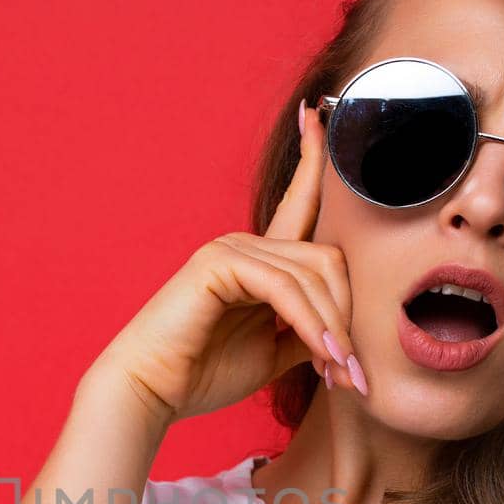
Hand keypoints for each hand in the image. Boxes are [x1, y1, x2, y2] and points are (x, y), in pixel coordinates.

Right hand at [91, 99, 364, 429]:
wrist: (152, 392)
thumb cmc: (203, 375)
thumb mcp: (273, 351)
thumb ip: (307, 333)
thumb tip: (346, 336)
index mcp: (258, 260)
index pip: (299, 204)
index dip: (313, 158)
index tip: (319, 111)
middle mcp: (245, 245)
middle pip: (327, 258)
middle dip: (346, 316)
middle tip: (351, 371)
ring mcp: (230, 249)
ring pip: (312, 274)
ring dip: (333, 328)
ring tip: (340, 372)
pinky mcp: (218, 264)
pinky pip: (284, 287)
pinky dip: (309, 322)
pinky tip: (320, 353)